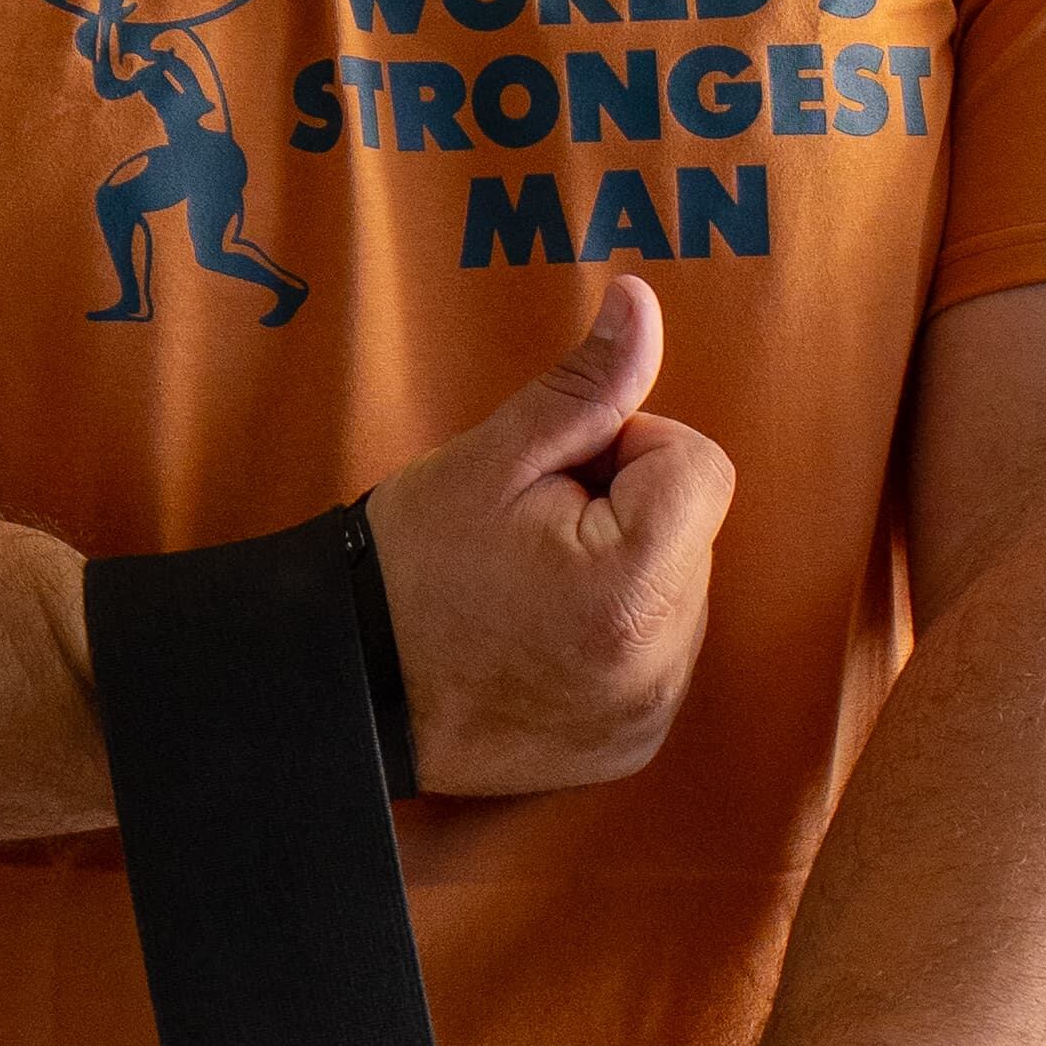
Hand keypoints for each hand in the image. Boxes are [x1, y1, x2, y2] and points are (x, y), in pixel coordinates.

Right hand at [365, 274, 733, 796]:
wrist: (347, 691)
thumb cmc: (410, 568)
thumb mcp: (492, 458)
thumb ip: (585, 385)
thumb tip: (644, 302)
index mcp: (631, 587)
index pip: (698, 465)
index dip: (626, 452)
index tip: (554, 484)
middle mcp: (658, 662)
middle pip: (691, 528)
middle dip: (625, 513)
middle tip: (529, 539)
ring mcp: (649, 711)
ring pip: (678, 589)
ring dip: (625, 573)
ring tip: (529, 591)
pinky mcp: (633, 743)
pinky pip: (658, 653)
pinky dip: (615, 635)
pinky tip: (542, 637)